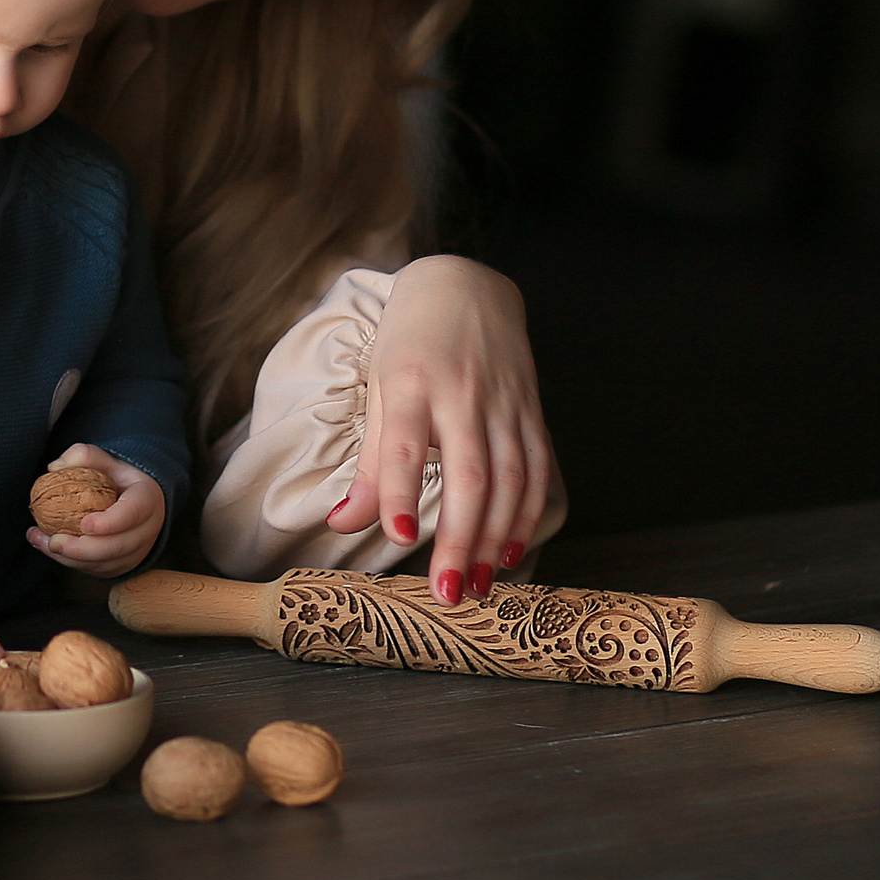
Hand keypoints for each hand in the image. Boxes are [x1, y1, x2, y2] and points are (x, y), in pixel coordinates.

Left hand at [27, 443, 163, 578]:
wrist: (130, 499)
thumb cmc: (115, 478)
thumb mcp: (104, 459)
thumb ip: (82, 456)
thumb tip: (55, 467)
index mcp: (147, 498)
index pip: (133, 513)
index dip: (110, 522)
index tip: (84, 525)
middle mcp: (147, 529)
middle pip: (119, 546)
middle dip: (84, 549)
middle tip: (54, 542)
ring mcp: (136, 551)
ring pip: (106, 563)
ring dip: (71, 558)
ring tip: (41, 542)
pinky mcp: (121, 564)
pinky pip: (97, 569)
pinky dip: (70, 562)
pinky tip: (46, 546)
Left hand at [325, 255, 552, 606]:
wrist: (466, 287)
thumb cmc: (410, 342)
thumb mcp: (379, 388)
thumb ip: (370, 462)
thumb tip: (342, 522)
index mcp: (411, 382)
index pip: (404, 443)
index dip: (399, 490)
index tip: (395, 537)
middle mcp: (461, 394)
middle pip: (467, 475)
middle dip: (458, 538)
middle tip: (446, 592)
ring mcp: (503, 403)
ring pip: (507, 480)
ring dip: (493, 539)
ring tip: (476, 585)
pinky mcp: (531, 412)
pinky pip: (536, 471)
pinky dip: (527, 515)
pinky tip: (509, 551)